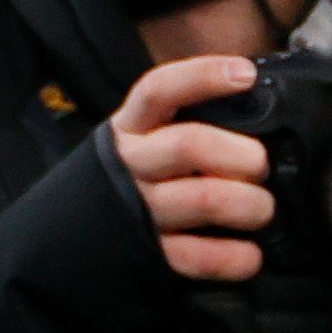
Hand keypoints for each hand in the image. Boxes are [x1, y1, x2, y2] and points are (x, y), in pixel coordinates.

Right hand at [111, 55, 271, 281]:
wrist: (70, 240)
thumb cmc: (132, 180)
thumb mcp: (143, 140)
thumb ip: (186, 122)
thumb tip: (255, 107)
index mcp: (131, 129)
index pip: (158, 91)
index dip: (201, 77)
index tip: (245, 75)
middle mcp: (131, 165)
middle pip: (192, 145)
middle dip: (243, 155)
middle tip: (260, 167)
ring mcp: (138, 210)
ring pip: (206, 198)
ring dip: (250, 205)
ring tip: (261, 211)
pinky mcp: (149, 253)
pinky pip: (197, 256)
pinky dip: (234, 257)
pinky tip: (250, 255)